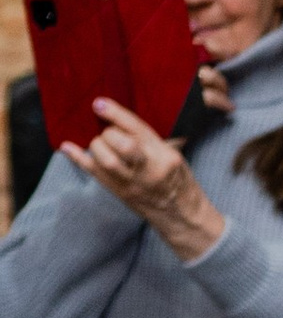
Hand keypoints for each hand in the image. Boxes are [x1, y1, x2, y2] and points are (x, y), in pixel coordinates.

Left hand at [59, 97, 224, 260]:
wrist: (180, 214)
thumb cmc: (177, 179)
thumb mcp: (173, 154)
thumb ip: (149, 138)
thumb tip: (119, 118)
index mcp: (165, 156)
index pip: (139, 130)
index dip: (116, 114)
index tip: (99, 104)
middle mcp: (148, 170)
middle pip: (122, 146)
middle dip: (109, 134)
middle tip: (109, 133)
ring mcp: (132, 183)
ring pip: (106, 160)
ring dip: (98, 145)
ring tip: (101, 143)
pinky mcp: (119, 192)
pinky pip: (94, 173)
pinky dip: (77, 158)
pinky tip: (66, 147)